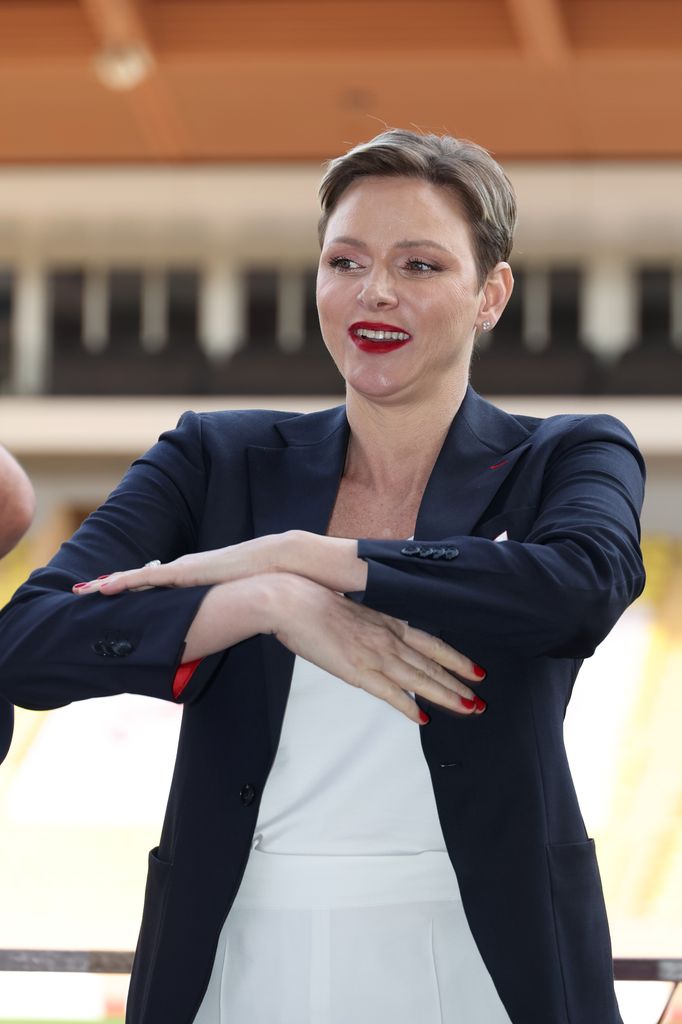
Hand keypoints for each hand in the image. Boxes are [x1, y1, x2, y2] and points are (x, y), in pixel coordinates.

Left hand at [71, 535, 284, 595]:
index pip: (152, 582)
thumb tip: (214, 627)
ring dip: (107, 584)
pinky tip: (103, 588)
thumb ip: (217, 608)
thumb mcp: (230, 597)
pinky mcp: (180, 572)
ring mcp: (177, 569)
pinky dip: (121, 583)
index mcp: (188, 575)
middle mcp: (178, 569)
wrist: (268, 561)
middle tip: (83, 591)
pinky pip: (143, 579)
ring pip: (133, 578)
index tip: (110, 595)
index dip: (129, 588)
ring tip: (83, 590)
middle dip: (108, 585)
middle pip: (135, 578)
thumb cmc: (254, 580)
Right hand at [267, 574, 485, 722]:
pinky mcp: (358, 671)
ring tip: (468, 709)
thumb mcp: (354, 607)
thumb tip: (378, 633)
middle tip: (481, 700)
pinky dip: (409, 707)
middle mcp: (388, 639)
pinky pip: (391, 694)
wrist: (293, 600)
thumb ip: (372, 622)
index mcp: (388, 622)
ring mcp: (375, 655)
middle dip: (459, 684)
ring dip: (446, 696)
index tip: (475, 671)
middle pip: (433, 665)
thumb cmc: (316, 601)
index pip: (432, 644)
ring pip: (420, 680)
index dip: (456, 659)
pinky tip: (424, 718)